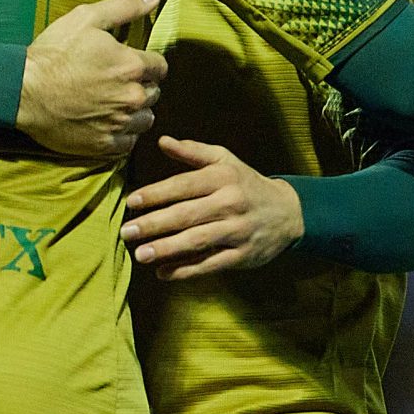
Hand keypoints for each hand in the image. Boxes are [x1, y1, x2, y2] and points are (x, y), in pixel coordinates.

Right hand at [18, 0, 168, 157]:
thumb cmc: (53, 53)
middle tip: (114, 82)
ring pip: (144, 120)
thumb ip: (125, 7)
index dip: (145, 63)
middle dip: (139, 86)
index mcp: (132, 66)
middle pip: (154, 93)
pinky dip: (120, 134)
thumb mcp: (86, 18)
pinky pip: (127, 143)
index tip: (126, 63)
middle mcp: (132, 97)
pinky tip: (103, 122)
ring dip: (133, 112)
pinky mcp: (104, 145)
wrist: (21, 90)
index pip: (160, 66)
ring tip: (111, 104)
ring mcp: (118, 124)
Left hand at [122, 137, 305, 279]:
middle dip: (153, 224)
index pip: (183, 185)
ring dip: (166, 249)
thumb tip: (162, 141)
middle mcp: (230, 204)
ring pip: (197, 241)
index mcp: (222, 178)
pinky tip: (163, 272)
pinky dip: (186, 270)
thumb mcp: (225, 160)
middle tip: (125, 232)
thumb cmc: (246, 184)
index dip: (156, 193)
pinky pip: (211, 264)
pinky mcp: (242, 255)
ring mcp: (237, 231)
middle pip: (186, 215)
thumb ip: (192, 151)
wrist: (288, 212)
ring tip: (140, 254)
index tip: (131, 202)